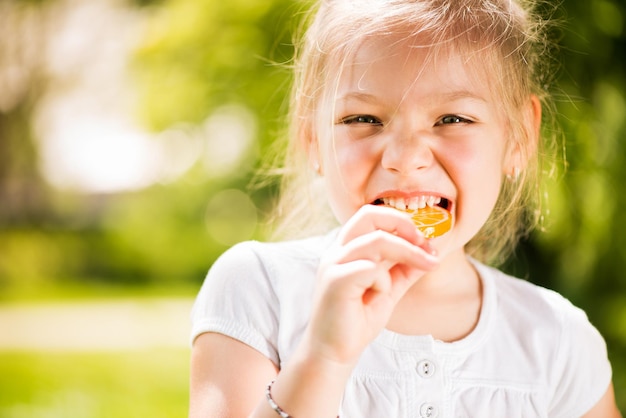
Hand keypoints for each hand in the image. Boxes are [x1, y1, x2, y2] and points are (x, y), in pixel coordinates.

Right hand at [304, 204, 439, 366]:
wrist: (334, 353)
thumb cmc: (357, 320)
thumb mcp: (389, 290)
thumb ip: (405, 270)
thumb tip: (432, 252)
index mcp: (348, 249)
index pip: (372, 216)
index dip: (401, 222)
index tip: (425, 241)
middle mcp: (337, 251)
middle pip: (369, 215)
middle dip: (403, 223)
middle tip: (425, 242)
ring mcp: (334, 264)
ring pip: (376, 240)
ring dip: (407, 252)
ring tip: (427, 265)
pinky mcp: (335, 281)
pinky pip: (370, 268)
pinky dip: (384, 280)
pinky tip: (380, 295)